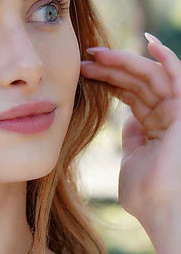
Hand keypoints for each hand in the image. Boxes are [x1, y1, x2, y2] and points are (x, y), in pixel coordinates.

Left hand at [80, 34, 180, 230]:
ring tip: (96, 54)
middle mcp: (168, 116)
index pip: (132, 93)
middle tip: (83, 58)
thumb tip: (130, 121)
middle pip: (138, 81)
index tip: (83, 71)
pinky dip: (166, 58)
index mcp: (155, 126)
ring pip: (150, 75)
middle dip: (111, 67)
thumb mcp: (132, 161)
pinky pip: (178, 77)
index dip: (109, 79)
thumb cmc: (144, 194)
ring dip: (123, 62)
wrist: (158, 209)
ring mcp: (177, 112)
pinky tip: (148, 44)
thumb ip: (133, 139)